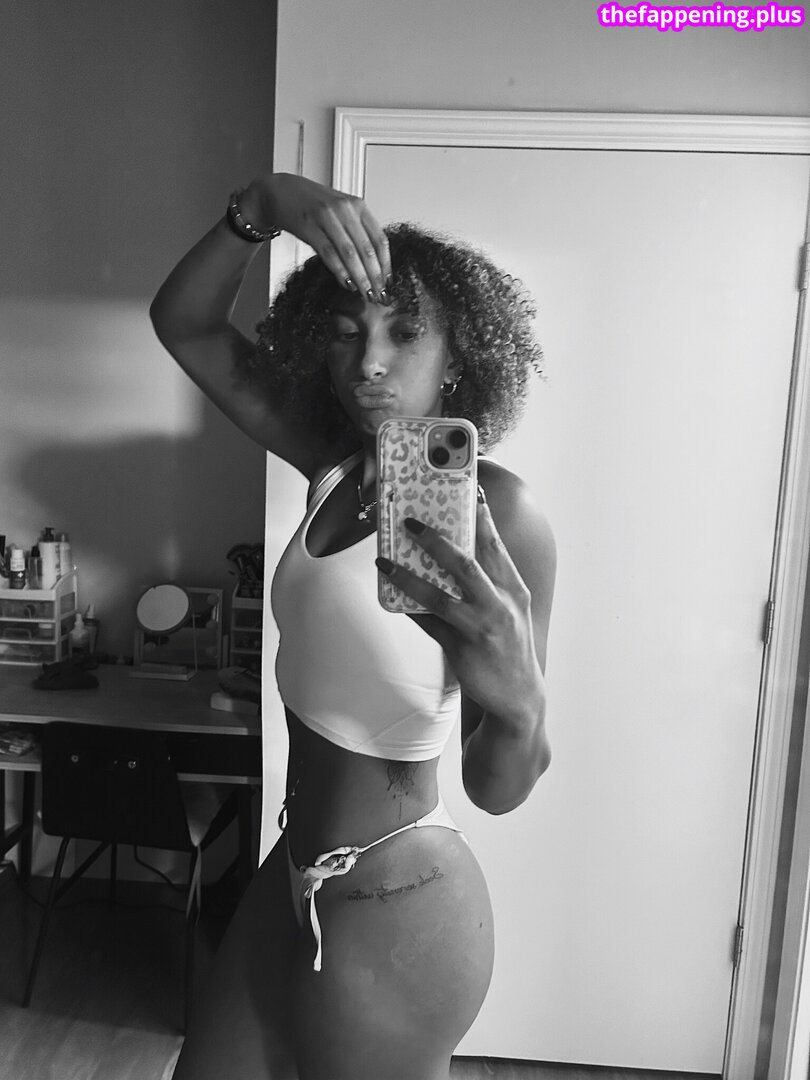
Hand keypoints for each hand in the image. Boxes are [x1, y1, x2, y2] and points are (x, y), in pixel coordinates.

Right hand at [246, 173, 390, 300]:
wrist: (278, 192)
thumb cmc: (310, 204)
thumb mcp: (340, 211)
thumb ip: (356, 231)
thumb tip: (373, 264)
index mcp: (357, 206)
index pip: (380, 240)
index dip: (386, 265)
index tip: (388, 283)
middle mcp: (345, 209)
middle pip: (367, 249)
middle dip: (375, 276)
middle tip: (379, 295)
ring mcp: (326, 217)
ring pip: (350, 253)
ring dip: (360, 277)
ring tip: (365, 294)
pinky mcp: (309, 227)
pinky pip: (329, 253)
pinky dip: (340, 271)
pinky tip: (347, 283)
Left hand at [376, 496, 544, 727]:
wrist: (520, 697)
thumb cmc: (510, 646)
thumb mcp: (510, 608)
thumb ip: (490, 581)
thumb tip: (453, 553)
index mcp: (513, 589)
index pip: (494, 546)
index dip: (480, 517)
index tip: (467, 492)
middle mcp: (500, 604)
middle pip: (464, 564)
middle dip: (435, 540)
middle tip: (410, 523)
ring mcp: (480, 627)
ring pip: (439, 595)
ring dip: (408, 575)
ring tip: (385, 560)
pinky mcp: (462, 649)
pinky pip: (428, 624)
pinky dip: (408, 607)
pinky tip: (391, 593)